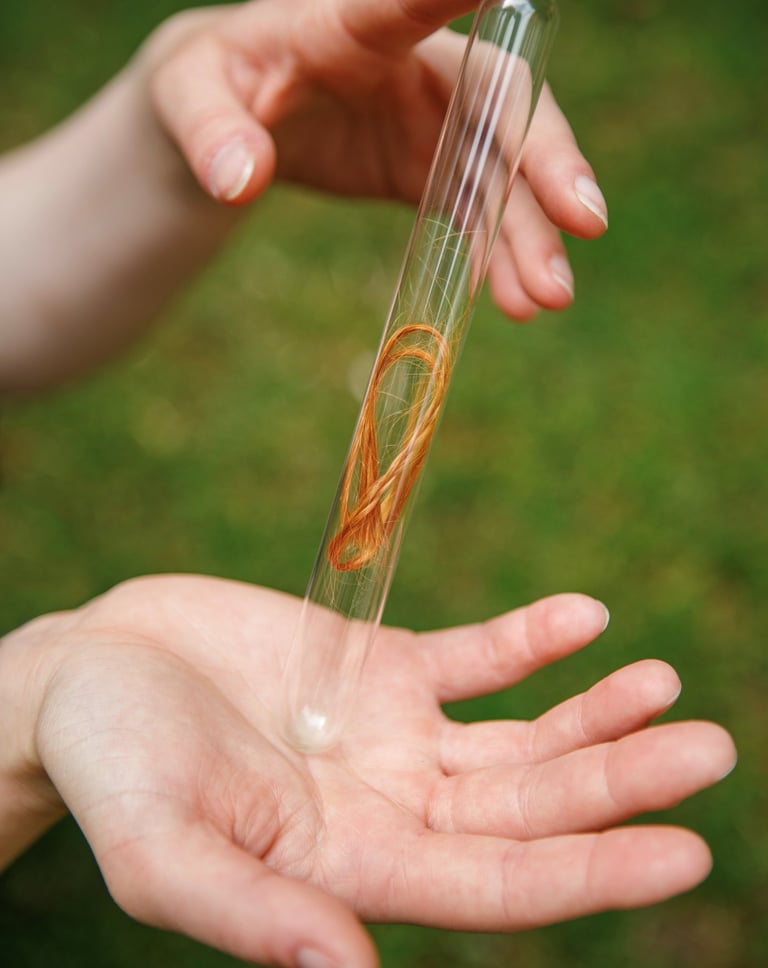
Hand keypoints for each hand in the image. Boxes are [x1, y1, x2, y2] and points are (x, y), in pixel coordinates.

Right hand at [7, 576, 733, 967]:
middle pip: (531, 807)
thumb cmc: (110, 766)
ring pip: (521, 734)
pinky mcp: (382, 666)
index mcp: (351, 867)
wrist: (93, 672)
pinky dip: (530, 639)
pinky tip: (585, 618)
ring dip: (595, 711)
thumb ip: (253, 914)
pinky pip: (476, 657)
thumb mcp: (159, 847)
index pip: (494, 886)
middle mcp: (392, 806)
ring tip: (665, 684)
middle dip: (619, 781)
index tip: (684, 850)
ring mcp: (395, 733)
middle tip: (710, 749)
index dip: (588, 871)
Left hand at [141, 0, 607, 320]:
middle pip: (500, 107)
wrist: (231, 114)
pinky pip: (475, 211)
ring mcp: (429, 119)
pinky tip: (512, 299)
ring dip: (527, 235)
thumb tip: (240, 183)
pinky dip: (495, 254)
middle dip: (543, 165)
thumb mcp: (187, 100)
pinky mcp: (429, 166)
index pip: (416, 1)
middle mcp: (413, 65)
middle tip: (584, 224)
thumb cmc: (209, 85)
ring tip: (545, 299)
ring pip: (500, 173)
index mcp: (350, 24)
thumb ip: (211, 134)